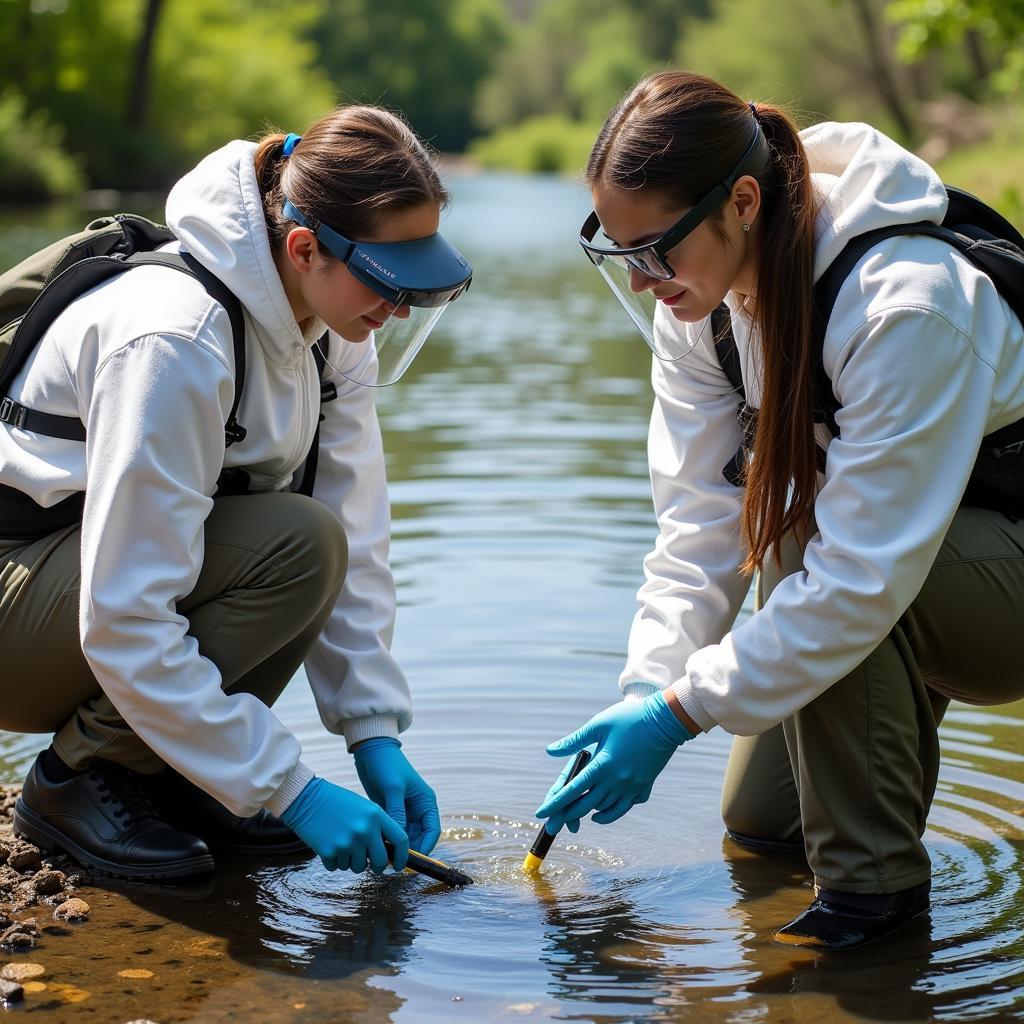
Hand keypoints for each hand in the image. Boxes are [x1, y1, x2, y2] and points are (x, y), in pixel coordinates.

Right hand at [280, 776, 408, 873]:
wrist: (306, 798)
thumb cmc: (337, 803)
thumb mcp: (364, 808)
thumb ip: (378, 827)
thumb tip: (388, 854)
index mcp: (376, 815)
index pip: (400, 840)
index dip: (403, 857)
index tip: (399, 866)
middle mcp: (365, 830)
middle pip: (380, 861)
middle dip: (377, 867)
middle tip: (372, 865)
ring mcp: (347, 842)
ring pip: (358, 867)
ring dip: (352, 861)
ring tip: (343, 843)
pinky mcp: (330, 852)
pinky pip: (337, 867)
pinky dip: (334, 861)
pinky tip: (328, 843)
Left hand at [353, 738, 441, 854]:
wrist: (371, 751)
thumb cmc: (387, 765)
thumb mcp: (393, 787)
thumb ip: (397, 811)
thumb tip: (398, 837)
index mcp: (426, 801)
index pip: (432, 830)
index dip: (425, 847)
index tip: (412, 858)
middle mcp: (417, 809)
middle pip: (419, 838)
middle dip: (409, 850)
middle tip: (394, 861)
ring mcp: (404, 811)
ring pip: (405, 837)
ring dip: (397, 846)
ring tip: (384, 856)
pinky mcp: (391, 812)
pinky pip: (393, 831)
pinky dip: (387, 839)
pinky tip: (377, 846)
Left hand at [536, 690, 692, 829]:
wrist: (666, 721)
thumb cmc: (629, 718)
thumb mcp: (598, 725)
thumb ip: (574, 741)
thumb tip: (550, 751)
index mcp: (603, 765)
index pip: (572, 790)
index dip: (554, 803)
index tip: (540, 813)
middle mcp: (617, 781)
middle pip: (586, 805)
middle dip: (567, 815)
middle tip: (552, 824)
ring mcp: (632, 787)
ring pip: (604, 810)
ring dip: (587, 813)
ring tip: (574, 814)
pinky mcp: (644, 787)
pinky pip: (623, 808)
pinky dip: (609, 814)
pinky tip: (599, 813)